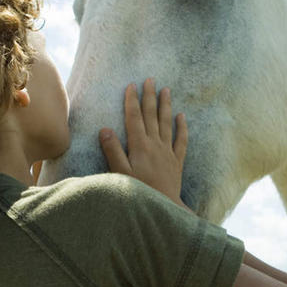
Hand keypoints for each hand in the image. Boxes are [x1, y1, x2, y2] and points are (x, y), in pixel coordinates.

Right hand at [99, 79, 187, 206]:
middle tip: (150, 79)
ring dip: (166, 105)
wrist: (164, 206)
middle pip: (152, 115)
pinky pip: (181, 140)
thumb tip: (105, 129)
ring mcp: (168, 152)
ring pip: (167, 123)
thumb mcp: (121, 173)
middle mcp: (155, 144)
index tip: (131, 85)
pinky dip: (182, 127)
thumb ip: (113, 151)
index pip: (135, 118)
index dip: (132, 101)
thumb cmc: (140, 191)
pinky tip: (181, 116)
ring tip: (166, 90)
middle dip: (150, 96)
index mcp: (140, 146)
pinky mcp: (177, 161)